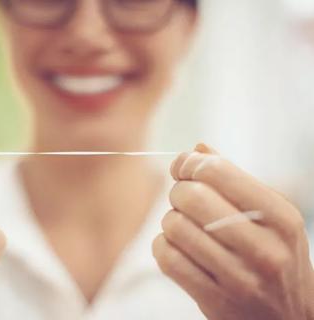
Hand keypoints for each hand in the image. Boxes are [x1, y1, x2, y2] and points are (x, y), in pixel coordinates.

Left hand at [152, 143, 313, 319]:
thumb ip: (234, 179)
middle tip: (184, 199)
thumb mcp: (271, 216)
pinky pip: (167, 258)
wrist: (288, 318)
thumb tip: (197, 148)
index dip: (190, 163)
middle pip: (191, 197)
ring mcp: (240, 278)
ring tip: (184, 226)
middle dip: (178, 191)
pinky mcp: (215, 301)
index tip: (183, 169)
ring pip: (174, 227)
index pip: (218, 171)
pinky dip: (162, 246)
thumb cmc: (274, 255)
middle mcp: (264, 248)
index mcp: (280, 217)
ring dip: (170, 221)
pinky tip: (176, 247)